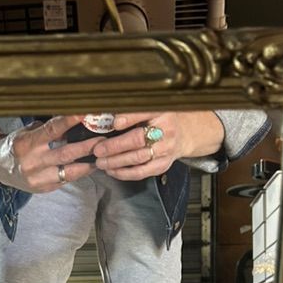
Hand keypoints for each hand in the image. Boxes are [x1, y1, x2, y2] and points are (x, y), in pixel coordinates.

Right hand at [0, 115, 98, 191]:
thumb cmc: (17, 145)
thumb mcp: (27, 133)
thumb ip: (48, 130)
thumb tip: (72, 122)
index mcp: (28, 143)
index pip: (53, 129)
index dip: (71, 121)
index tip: (87, 113)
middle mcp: (33, 161)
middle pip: (66, 154)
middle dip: (87, 147)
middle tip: (104, 141)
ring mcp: (38, 177)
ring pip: (69, 172)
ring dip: (88, 165)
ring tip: (102, 158)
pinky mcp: (43, 188)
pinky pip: (65, 181)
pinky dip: (78, 174)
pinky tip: (89, 168)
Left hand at [93, 111, 224, 179]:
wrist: (185, 134)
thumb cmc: (161, 120)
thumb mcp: (152, 109)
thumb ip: (132, 113)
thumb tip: (107, 118)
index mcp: (162, 112)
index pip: (145, 113)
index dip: (129, 118)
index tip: (115, 123)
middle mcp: (166, 131)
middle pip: (138, 139)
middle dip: (115, 146)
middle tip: (98, 150)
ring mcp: (165, 150)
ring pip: (138, 158)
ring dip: (116, 162)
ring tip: (101, 162)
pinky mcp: (163, 165)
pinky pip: (141, 172)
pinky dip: (124, 173)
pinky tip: (112, 171)